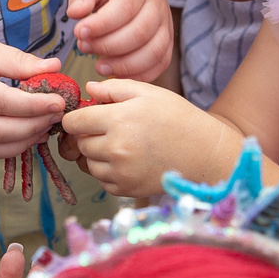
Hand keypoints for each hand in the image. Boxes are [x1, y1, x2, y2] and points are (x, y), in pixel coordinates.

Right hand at [0, 28, 70, 158]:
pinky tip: (28, 135)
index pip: (2, 103)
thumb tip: (55, 68)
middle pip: (0, 131)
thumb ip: (18, 61)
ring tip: (46, 126)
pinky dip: (9, 147)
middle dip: (34, 125)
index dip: (34, 106)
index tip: (59, 102)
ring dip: (25, 140)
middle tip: (57, 115)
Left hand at [59, 78, 237, 196]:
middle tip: (111, 129)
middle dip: (89, 135)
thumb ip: (114, 88)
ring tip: (123, 145)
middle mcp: (115, 149)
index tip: (87, 117)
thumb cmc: (179, 119)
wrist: (205, 153)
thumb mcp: (148, 93)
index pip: (73, 122)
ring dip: (98, 155)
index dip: (77, 117)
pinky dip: (109, 171)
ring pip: (88, 163)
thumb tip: (89, 88)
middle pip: (80, 143)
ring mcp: (120, 173)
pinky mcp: (126, 190)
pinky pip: (102, 180)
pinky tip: (129, 161)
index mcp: (117, 120)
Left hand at [67, 0, 173, 79]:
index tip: (79, 32)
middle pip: (139, 33)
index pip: (124, 8)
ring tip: (99, 66)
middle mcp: (157, 6)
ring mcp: (165, 26)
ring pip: (152, 52)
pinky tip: (116, 74)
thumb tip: (75, 12)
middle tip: (84, 47)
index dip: (101, 25)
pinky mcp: (167, 44)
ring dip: (123, 65)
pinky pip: (159, 64)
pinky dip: (138, 74)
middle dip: (108, 46)